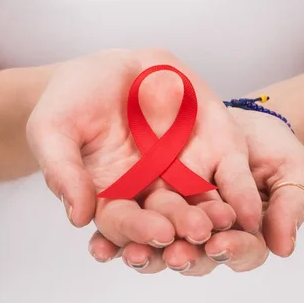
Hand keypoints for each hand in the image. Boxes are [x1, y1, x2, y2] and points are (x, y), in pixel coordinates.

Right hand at [26, 48, 261, 253]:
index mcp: (113, 198)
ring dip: (215, 219)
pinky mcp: (213, 148)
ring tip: (223, 226)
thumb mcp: (53, 130)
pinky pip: (230, 174)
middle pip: (170, 221)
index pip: (126, 223)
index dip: (141, 230)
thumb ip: (63, 172)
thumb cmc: (71, 101)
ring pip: (203, 204)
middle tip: (195, 234)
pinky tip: (250, 213)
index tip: (156, 234)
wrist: (108, 67)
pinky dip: (240, 194)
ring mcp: (185, 172)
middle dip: (183, 229)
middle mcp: (152, 194)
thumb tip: (77, 218)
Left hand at [89, 105, 303, 274]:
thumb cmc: (275, 148)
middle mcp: (208, 234)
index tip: (220, 245)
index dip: (233, 250)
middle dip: (184, 256)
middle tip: (174, 255)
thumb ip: (291, 206)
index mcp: (244, 234)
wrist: (243, 119)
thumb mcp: (294, 170)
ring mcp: (177, 220)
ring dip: (145, 253)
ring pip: (161, 245)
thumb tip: (285, 248)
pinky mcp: (150, 203)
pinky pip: (132, 222)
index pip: (243, 250)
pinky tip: (100, 244)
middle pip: (196, 255)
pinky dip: (115, 236)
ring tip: (131, 253)